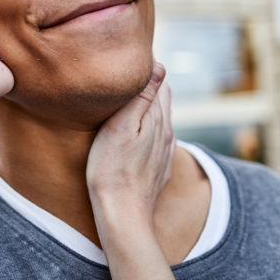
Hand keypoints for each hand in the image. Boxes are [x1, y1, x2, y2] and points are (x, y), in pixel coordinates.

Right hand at [87, 62, 174, 215]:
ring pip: (159, 120)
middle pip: (162, 98)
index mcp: (159, 119)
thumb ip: (141, 97)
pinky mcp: (158, 168)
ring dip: (147, 108)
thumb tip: (158, 65)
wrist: (123, 217)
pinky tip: (133, 134)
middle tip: (123, 78)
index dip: (144, 68)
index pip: (159, 80)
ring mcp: (165, 153)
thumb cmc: (112, 171)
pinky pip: (156, 140)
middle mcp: (168, 134)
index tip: (124, 63)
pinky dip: (147, 129)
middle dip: (147, 85)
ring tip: (126, 102)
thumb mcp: (121, 127)